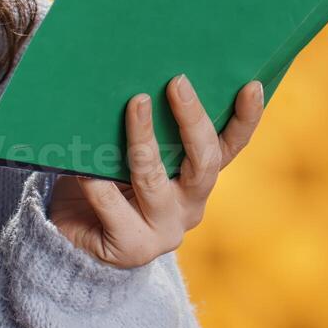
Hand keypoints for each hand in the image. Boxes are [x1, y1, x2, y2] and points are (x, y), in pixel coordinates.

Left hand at [48, 74, 265, 268]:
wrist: (75, 242)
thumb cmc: (106, 182)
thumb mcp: (134, 156)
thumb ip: (147, 132)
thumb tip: (141, 80)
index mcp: (198, 181)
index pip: (229, 148)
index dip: (246, 119)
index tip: (251, 85)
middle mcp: (189, 207)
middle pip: (203, 163)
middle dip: (192, 120)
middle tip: (177, 82)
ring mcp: (163, 230)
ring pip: (153, 179)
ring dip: (142, 138)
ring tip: (134, 104)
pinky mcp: (132, 247)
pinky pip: (111, 204)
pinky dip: (95, 180)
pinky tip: (83, 165)